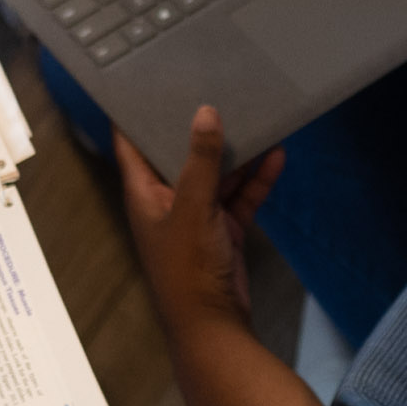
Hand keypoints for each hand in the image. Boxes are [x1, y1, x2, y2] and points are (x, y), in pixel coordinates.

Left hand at [115, 106, 283, 340]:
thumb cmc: (187, 268)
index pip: (131, 144)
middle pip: (180, 154)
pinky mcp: (223, 230)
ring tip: (255, 114)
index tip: (146, 79)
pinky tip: (276, 154)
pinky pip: (240, 196)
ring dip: (235, 152)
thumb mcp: (192, 207)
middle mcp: (167, 200)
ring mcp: (197, 216)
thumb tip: (205, 112)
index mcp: (144, 193)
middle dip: (197, 127)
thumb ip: (201, 160)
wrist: (213, 326)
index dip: (135, 113)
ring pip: (216, 174)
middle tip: (214, 86)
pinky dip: (256, 179)